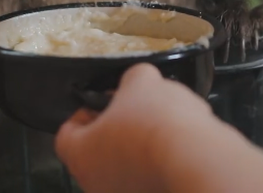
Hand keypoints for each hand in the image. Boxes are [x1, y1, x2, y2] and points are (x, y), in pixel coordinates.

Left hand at [54, 63, 214, 192]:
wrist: (195, 156)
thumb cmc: (155, 121)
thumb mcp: (140, 81)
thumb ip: (131, 80)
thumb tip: (137, 84)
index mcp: (80, 155)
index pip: (67, 135)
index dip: (84, 113)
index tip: (103, 103)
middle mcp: (95, 184)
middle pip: (96, 151)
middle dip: (115, 128)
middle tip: (134, 111)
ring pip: (125, 166)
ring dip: (138, 147)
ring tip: (161, 125)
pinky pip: (149, 176)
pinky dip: (159, 161)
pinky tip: (176, 143)